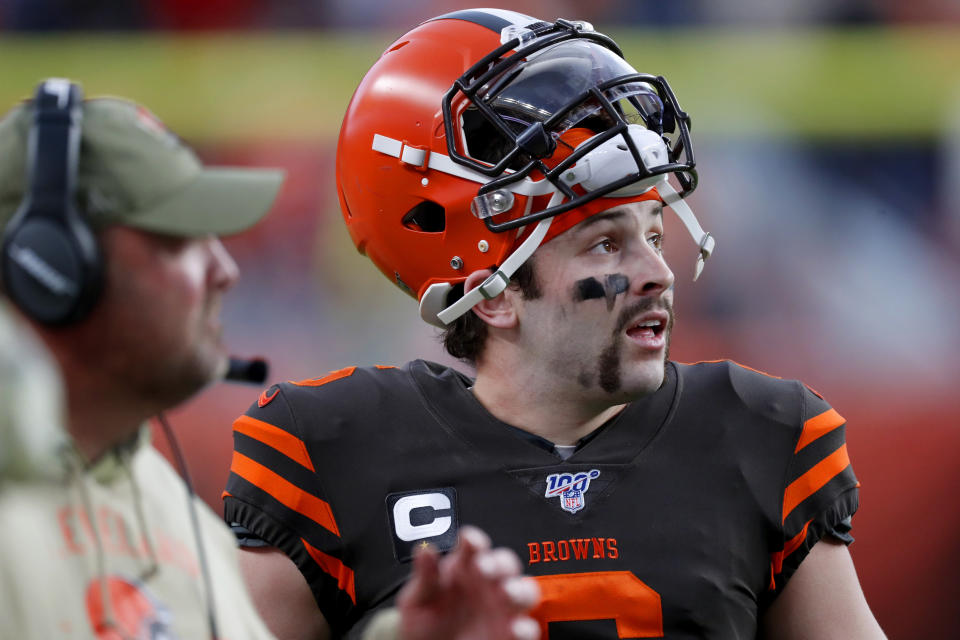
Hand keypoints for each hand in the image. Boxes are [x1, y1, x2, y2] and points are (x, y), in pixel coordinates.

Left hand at [396, 526, 540, 639]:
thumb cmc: (423, 624)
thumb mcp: (417, 600)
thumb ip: (425, 577)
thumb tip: (425, 550)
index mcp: (464, 568)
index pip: (475, 547)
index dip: (475, 541)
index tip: (469, 540)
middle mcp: (487, 584)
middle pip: (505, 564)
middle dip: (499, 563)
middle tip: (484, 568)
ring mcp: (501, 609)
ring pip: (525, 591)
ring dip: (519, 590)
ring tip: (506, 593)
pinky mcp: (510, 634)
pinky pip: (527, 629)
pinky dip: (525, 628)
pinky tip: (514, 628)